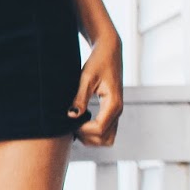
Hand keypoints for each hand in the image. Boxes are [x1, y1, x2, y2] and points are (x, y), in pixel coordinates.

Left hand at [68, 32, 121, 147]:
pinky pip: (107, 130)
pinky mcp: (112, 110)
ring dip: (91, 137)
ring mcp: (117, 112)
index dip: (82, 130)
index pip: (99, 129)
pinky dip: (95, 132)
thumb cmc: (98, 61)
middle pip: (105, 139)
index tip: (70, 121)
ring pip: (108, 138)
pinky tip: (81, 121)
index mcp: (113, 103)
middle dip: (87, 137)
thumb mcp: (86, 78)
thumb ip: (80, 97)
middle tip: (73, 124)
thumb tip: (72, 115)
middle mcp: (118, 110)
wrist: (109, 51)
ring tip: (77, 124)